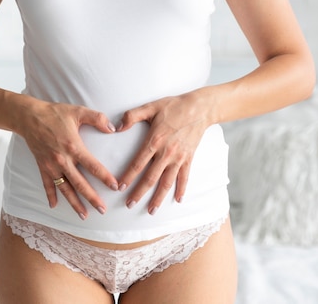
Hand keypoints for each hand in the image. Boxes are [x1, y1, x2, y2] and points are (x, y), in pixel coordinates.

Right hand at [19, 99, 118, 218]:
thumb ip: (97, 118)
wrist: (29, 117)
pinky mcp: (42, 166)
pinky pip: (47, 185)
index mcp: (73, 146)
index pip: (92, 165)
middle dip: (92, 198)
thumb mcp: (78, 111)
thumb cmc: (55, 113)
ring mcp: (51, 165)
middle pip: (80, 183)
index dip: (104, 177)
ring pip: (65, 189)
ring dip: (74, 203)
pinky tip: (54, 206)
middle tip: (103, 210)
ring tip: (84, 215)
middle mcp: (62, 160)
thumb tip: (113, 128)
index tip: (115, 187)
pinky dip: (50, 196)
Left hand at [117, 92, 211, 214]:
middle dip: (139, 192)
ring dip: (159, 198)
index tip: (119, 187)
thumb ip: (133, 116)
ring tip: (151, 210)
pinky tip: (178, 200)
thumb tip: (117, 127)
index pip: (138, 163)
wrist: (199, 108)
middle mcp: (166, 152)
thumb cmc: (174, 106)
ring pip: (167, 182)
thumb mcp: (151, 106)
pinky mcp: (189, 158)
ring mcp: (179, 157)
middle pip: (150, 177)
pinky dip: (182, 189)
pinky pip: (185, 177)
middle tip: (129, 204)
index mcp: (155, 140)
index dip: (128, 176)